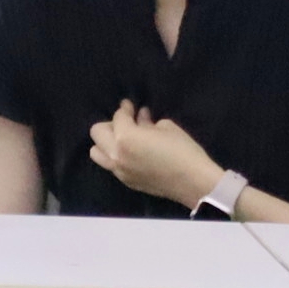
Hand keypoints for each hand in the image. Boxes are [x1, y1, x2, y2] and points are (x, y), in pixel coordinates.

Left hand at [91, 102, 225, 207]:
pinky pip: (110, 165)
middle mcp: (115, 154)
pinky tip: (132, 153)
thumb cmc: (182, 150)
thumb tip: (140, 117)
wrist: (192, 182)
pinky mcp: (125, 181)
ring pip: (96, 153)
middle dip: (111, 124)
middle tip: (127, 122)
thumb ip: (147, 122)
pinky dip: (115, 155)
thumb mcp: (166, 128)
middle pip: (97, 133)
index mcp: (125, 138)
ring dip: (107, 142)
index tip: (130, 105)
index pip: (118, 117)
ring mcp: (118, 170)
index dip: (125, 108)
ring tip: (123, 139)